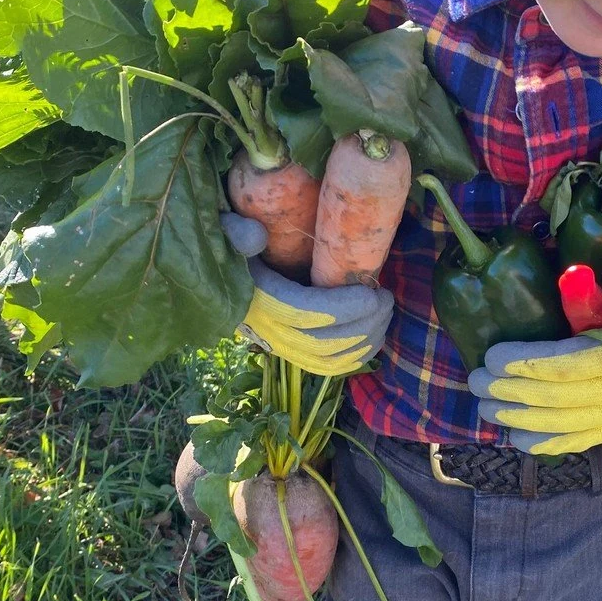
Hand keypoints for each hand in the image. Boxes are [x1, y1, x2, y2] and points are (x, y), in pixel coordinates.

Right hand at [222, 212, 392, 375]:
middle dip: (364, 323)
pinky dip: (356, 358)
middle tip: (386, 297)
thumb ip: (237, 233)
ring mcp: (281, 346)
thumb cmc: (230, 250)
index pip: (305, 314)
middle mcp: (269, 331)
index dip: (344, 309)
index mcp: (259, 301)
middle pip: (324, 342)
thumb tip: (256, 236)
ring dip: (365, 341)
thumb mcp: (225, 234)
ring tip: (385, 312)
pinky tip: (376, 336)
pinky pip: (327, 367)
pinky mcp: (291, 352)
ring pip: (330, 360)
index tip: (372, 292)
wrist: (215, 278)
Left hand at [468, 260, 601, 454]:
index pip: (561, 367)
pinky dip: (544, 444)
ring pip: (555, 426)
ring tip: (483, 408)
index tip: (492, 356)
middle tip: (473, 381)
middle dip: (506, 393)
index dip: (522, 364)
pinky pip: (576, 443)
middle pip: (548, 399)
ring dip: (515, 420)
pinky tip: (517, 440)